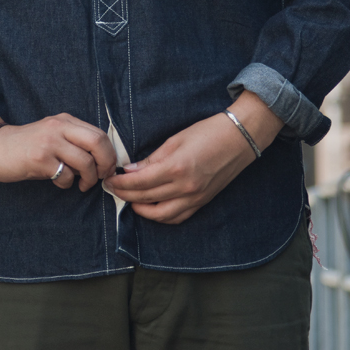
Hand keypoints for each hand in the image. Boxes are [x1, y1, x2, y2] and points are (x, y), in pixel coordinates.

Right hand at [0, 113, 117, 191]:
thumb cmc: (28, 146)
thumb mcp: (54, 136)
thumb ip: (75, 141)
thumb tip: (102, 161)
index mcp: (65, 120)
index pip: (99, 134)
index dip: (109, 154)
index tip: (108, 168)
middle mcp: (59, 127)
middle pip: (97, 142)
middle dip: (105, 164)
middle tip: (101, 177)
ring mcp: (49, 142)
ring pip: (85, 162)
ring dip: (88, 179)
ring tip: (81, 185)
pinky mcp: (39, 159)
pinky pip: (65, 175)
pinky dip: (67, 183)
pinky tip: (59, 182)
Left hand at [104, 91, 282, 223]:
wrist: (240, 138)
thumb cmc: (208, 132)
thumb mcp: (175, 140)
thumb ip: (152, 159)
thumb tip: (131, 171)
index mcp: (176, 168)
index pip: (139, 182)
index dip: (121, 183)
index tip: (110, 179)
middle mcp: (185, 188)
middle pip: (146, 198)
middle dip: (125, 194)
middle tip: (112, 188)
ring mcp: (195, 198)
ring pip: (161, 215)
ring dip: (141, 209)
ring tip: (129, 199)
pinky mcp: (203, 202)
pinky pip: (178, 217)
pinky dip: (161, 216)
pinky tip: (151, 207)